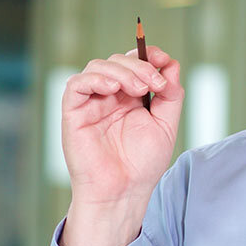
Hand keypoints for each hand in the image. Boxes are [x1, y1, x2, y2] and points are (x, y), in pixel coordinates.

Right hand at [58, 47, 183, 245]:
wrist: (124, 191)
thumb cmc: (142, 164)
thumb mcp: (166, 125)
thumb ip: (171, 95)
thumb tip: (172, 65)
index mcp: (130, 96)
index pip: (135, 62)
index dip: (148, 55)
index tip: (162, 60)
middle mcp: (110, 95)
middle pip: (118, 61)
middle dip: (139, 66)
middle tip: (153, 83)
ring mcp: (91, 102)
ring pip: (98, 66)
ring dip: (121, 70)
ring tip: (138, 89)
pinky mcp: (74, 112)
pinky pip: (77, 84)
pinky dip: (95, 78)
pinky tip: (112, 87)